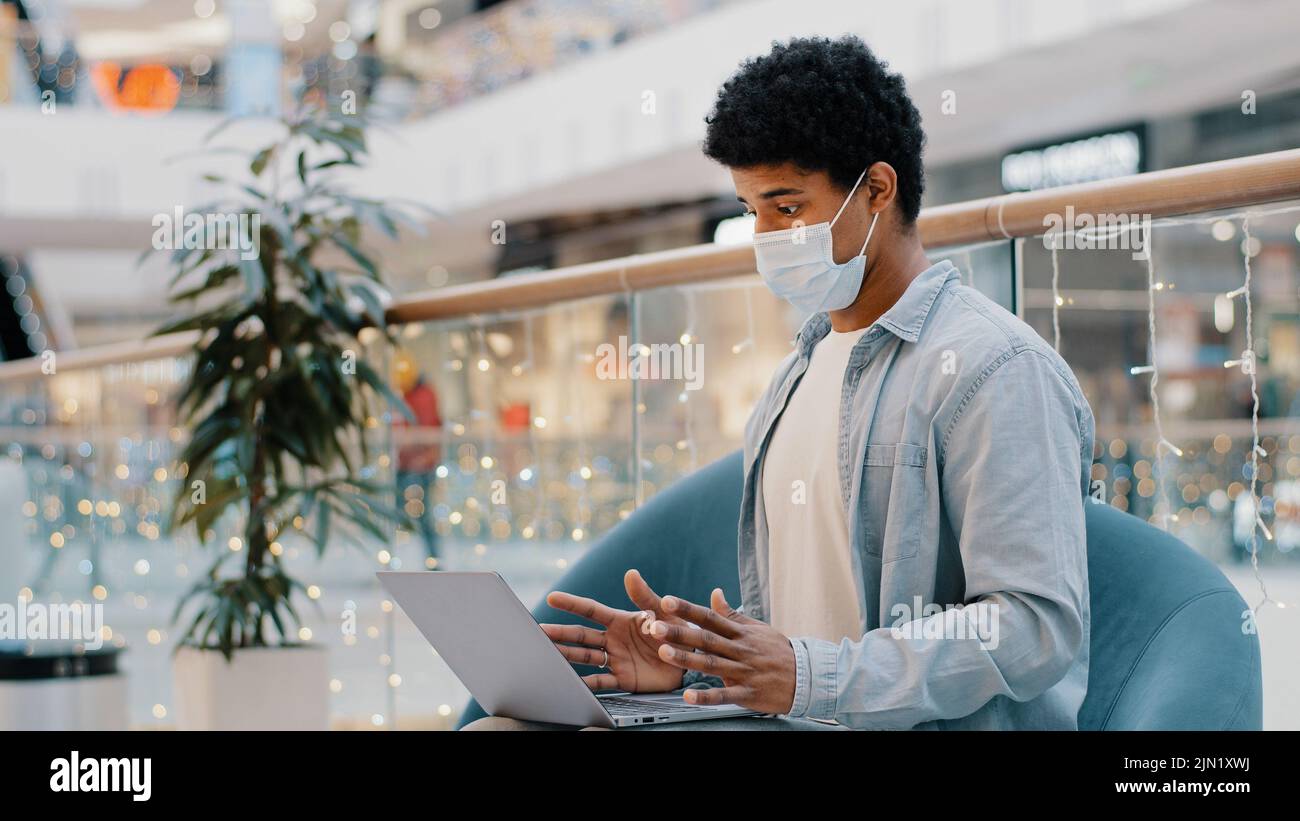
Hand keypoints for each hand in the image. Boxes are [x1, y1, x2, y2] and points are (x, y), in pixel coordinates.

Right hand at [540, 569, 694, 693]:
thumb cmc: (677, 630)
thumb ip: (646, 596)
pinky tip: (571, 684)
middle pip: (581, 635)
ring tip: (546, 656)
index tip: (552, 598)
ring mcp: (616, 659)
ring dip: (566, 656)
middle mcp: (613, 639)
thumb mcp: (664, 611)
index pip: (591, 610)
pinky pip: (602, 682)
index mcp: (621, 621)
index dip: (572, 603)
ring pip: (585, 657)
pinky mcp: (624, 679)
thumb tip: (631, 573)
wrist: (692, 659)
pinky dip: (586, 684)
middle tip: (539, 632)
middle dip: (560, 633)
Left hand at [647, 588, 797, 714]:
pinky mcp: (748, 694)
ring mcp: (744, 672)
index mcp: (740, 633)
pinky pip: (725, 696)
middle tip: (655, 626)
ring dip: (687, 660)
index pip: (710, 618)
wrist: (806, 677)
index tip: (667, 601)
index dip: (688, 609)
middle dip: (679, 632)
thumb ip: (732, 614)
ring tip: (664, 653)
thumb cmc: (777, 651)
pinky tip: (689, 696)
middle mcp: (740, 650)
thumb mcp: (757, 628)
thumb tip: (714, 593)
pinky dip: (707, 696)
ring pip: (712, 665)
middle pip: (706, 640)